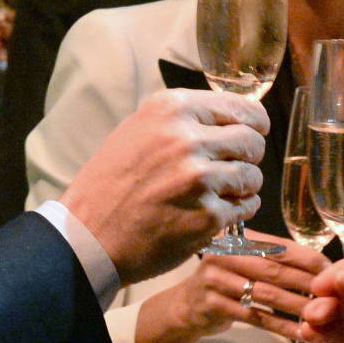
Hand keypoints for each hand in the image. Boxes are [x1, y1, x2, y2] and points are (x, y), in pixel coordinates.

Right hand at [61, 90, 267, 285]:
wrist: (88, 236)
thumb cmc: (111, 184)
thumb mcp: (139, 131)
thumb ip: (185, 120)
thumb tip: (234, 116)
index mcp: (171, 110)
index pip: (240, 107)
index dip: (253, 122)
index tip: (255, 131)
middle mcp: (188, 139)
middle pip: (252, 141)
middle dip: (248, 156)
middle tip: (230, 169)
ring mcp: (200, 179)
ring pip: (253, 176)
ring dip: (242, 187)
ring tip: (215, 194)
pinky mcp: (208, 216)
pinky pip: (246, 207)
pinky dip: (236, 211)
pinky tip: (211, 213)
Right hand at [130, 240, 327, 342]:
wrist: (187, 306)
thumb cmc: (228, 282)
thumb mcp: (248, 263)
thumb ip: (277, 261)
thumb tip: (328, 269)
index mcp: (240, 238)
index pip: (281, 247)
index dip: (309, 260)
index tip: (334, 275)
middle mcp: (225, 253)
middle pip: (274, 269)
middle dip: (307, 285)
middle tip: (334, 299)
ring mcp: (215, 279)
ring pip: (265, 294)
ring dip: (296, 308)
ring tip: (321, 319)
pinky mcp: (212, 304)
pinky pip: (253, 316)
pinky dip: (278, 326)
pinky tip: (298, 334)